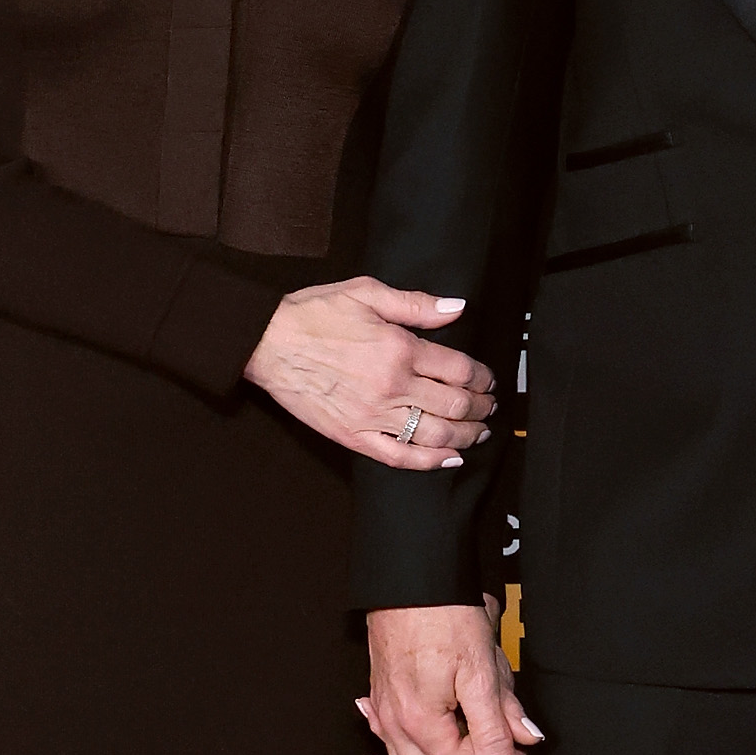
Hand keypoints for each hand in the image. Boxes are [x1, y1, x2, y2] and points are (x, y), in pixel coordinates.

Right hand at [243, 277, 493, 469]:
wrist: (266, 342)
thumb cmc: (313, 314)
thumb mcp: (366, 293)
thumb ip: (416, 304)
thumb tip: (458, 308)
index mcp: (399, 349)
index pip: (460, 370)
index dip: (482, 377)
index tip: (488, 380)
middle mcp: (391, 386)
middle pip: (454, 405)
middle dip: (481, 408)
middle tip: (489, 407)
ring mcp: (373, 416)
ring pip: (435, 435)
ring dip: (466, 436)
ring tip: (479, 432)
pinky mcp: (353, 436)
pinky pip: (399, 457)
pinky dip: (429, 462)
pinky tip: (448, 459)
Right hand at [360, 598, 541, 754]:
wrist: (413, 580)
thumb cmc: (446, 617)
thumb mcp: (481, 673)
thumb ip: (493, 729)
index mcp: (421, 724)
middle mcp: (395, 726)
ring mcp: (384, 715)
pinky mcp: (381, 701)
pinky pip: (394, 744)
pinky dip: (414, 754)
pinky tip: (437, 743)